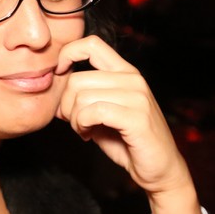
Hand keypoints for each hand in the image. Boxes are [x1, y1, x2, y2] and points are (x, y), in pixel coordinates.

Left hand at [55, 36, 201, 213]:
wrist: (159, 169)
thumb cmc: (128, 142)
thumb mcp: (101, 115)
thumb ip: (83, 98)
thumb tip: (56, 89)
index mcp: (125, 72)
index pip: (92, 44)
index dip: (68, 55)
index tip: (59, 77)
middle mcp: (132, 79)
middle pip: (77, 79)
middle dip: (65, 105)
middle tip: (73, 122)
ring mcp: (137, 97)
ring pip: (82, 97)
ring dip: (73, 119)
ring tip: (83, 130)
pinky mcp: (137, 117)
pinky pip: (93, 112)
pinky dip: (82, 126)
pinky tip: (88, 136)